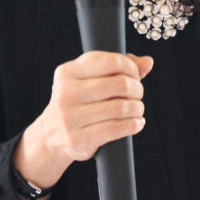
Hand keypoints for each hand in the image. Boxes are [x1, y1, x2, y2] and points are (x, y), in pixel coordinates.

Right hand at [13, 51, 153, 187]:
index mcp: (67, 72)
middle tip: (138, 94)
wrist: (51, 135)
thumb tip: (148, 62)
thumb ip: (117, 68)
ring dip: (137, 108)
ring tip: (137, 109)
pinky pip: (117, 129)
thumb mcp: (88, 80)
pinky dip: (133, 125)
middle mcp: (66, 93)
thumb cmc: (77, 102)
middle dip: (136, 89)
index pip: (109, 61)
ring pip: (121, 107)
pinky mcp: (79, 138)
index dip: (130, 67)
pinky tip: (136, 123)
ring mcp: (70, 117)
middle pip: (119, 84)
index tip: (135, 75)